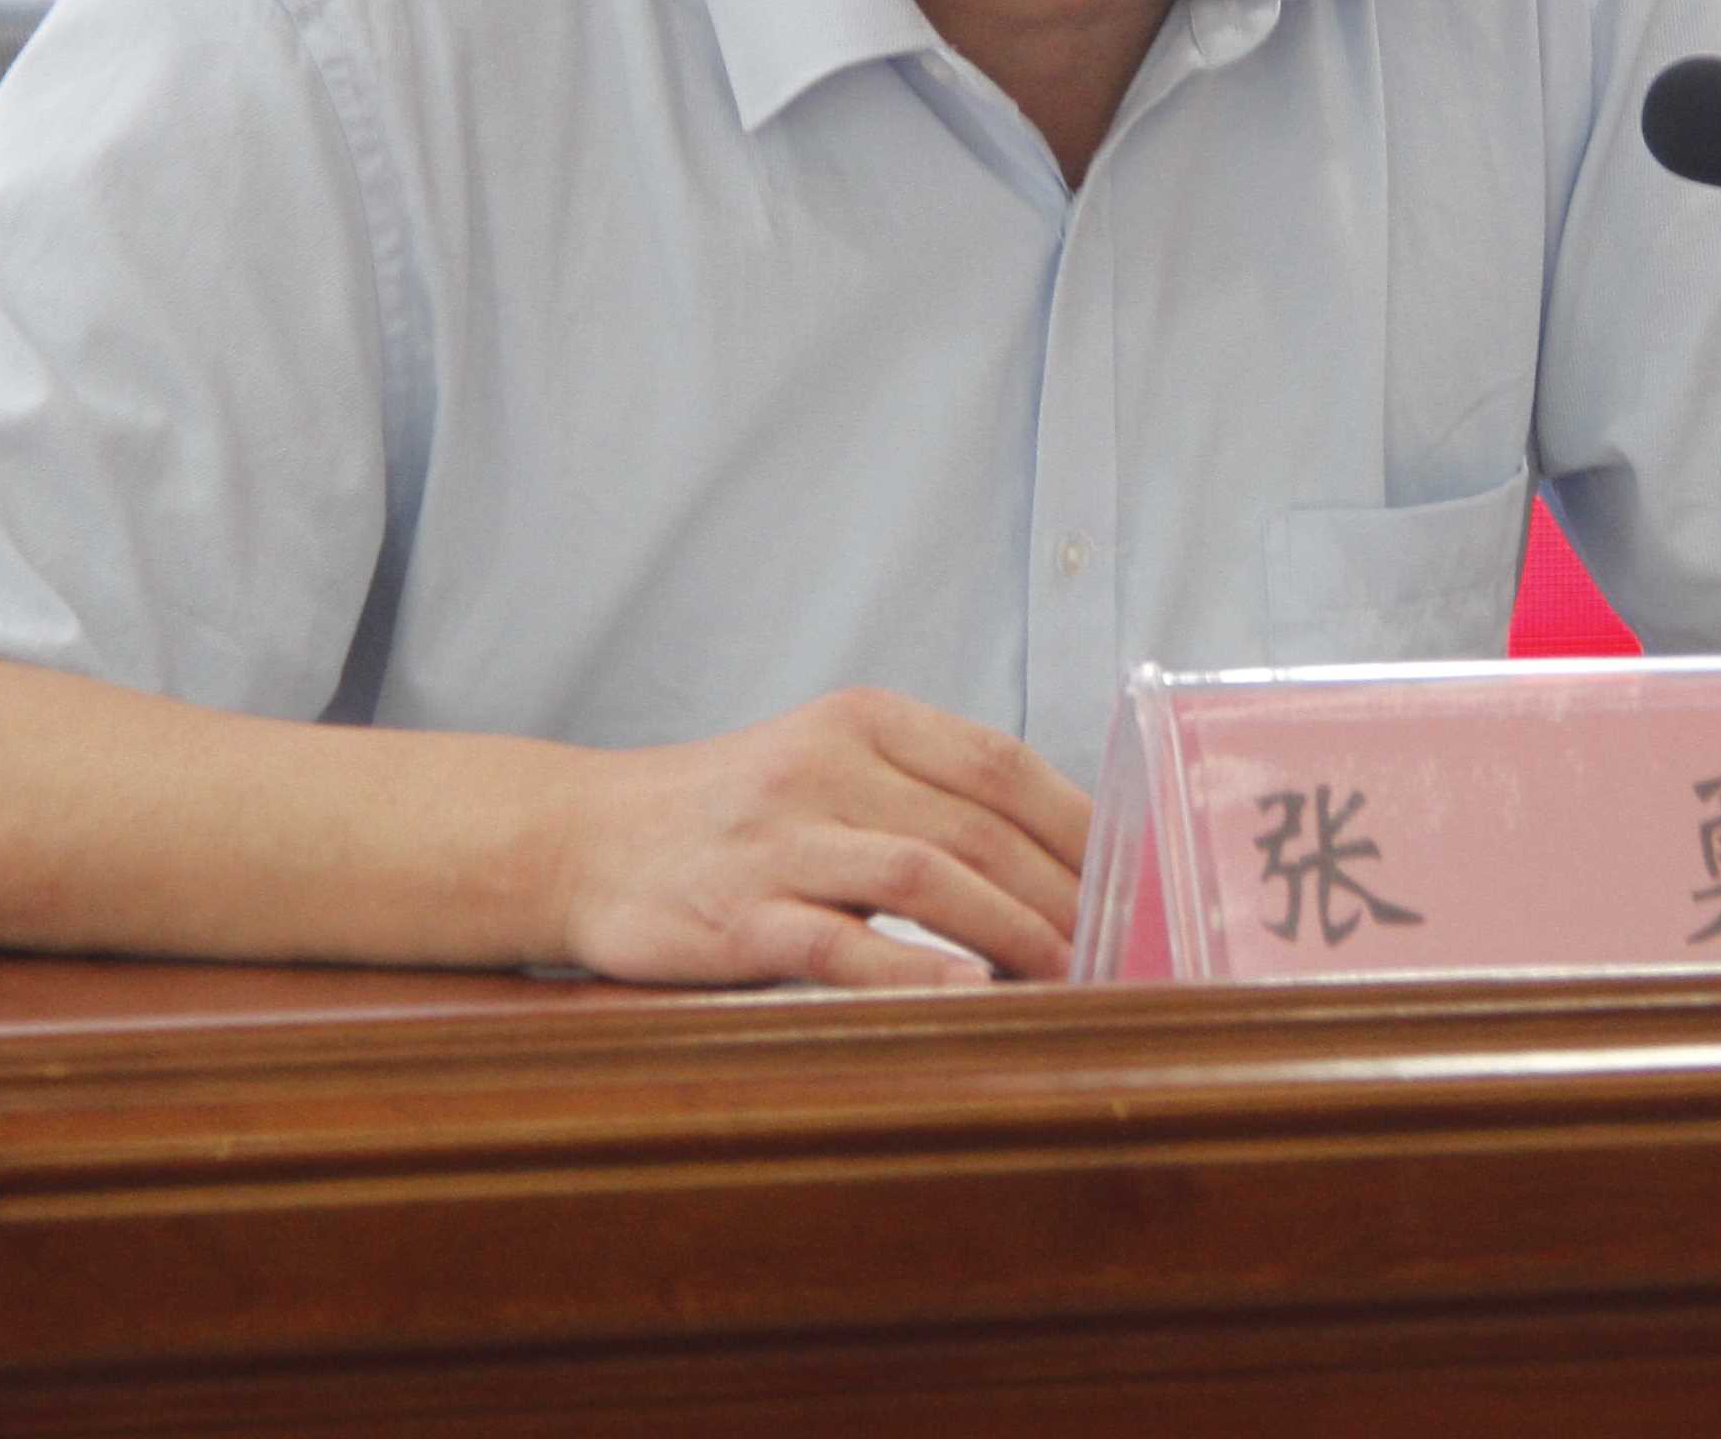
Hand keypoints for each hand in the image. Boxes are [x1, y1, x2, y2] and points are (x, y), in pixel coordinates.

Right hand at [553, 688, 1091, 988]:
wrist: (584, 839)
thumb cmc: (731, 814)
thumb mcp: (829, 767)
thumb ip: (924, 795)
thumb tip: (1055, 860)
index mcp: (861, 720)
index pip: (1000, 764)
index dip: (1080, 821)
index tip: (1136, 876)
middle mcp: (825, 766)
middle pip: (979, 825)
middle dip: (1065, 893)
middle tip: (1121, 947)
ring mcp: (781, 839)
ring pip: (926, 875)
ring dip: (1013, 931)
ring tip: (1069, 977)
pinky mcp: (738, 914)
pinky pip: (841, 944)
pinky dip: (914, 973)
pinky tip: (969, 999)